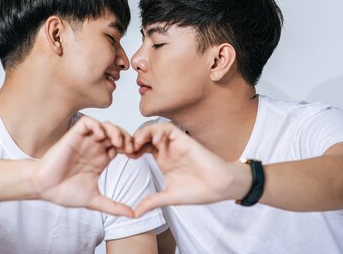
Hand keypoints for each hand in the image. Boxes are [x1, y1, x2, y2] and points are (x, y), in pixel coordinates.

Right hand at [32, 116, 134, 216]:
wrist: (44, 189)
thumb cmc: (65, 193)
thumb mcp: (94, 200)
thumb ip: (114, 207)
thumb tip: (133, 215)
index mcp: (101, 159)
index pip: (122, 147)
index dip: (132, 148)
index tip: (137, 156)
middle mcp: (95, 148)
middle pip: (117, 134)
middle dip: (127, 138)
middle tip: (130, 148)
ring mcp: (85, 141)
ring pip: (105, 126)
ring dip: (115, 130)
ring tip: (118, 142)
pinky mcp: (73, 136)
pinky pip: (88, 123)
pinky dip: (97, 125)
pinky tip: (101, 136)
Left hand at [131, 123, 250, 216]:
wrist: (219, 187)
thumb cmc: (198, 191)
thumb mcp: (169, 197)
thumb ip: (151, 202)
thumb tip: (135, 214)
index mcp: (163, 160)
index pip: (142, 148)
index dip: (130, 149)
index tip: (123, 156)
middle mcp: (167, 150)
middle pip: (145, 136)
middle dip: (133, 139)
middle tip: (125, 148)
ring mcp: (175, 144)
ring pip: (154, 129)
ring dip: (143, 132)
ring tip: (136, 142)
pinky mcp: (184, 139)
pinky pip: (168, 128)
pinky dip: (159, 130)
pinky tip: (154, 140)